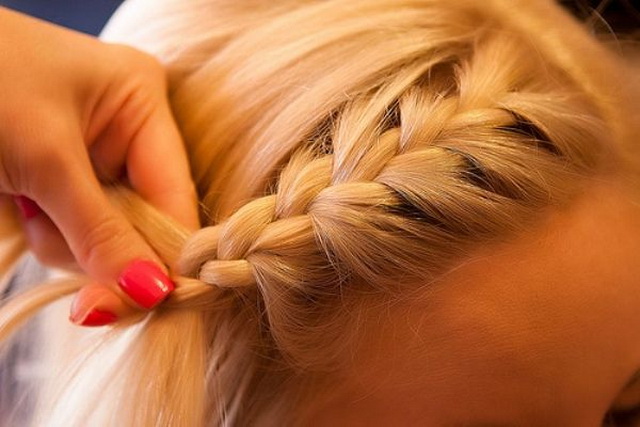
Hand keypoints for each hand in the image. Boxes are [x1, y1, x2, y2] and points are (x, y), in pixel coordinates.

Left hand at [0, 8, 198, 323]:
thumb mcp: (45, 159)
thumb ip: (100, 231)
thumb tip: (153, 294)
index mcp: (142, 101)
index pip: (174, 193)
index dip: (169, 250)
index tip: (156, 303)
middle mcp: (127, 130)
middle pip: (145, 220)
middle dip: (107, 250)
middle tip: (89, 302)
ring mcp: (93, 158)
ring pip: (108, 233)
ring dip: (68, 243)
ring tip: (25, 207)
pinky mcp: (61, 181)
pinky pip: (76, 232)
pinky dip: (50, 237)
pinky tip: (21, 207)